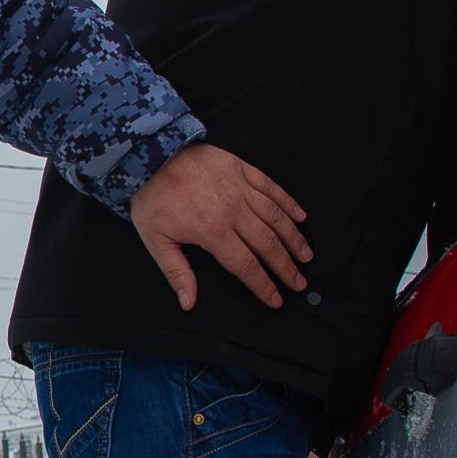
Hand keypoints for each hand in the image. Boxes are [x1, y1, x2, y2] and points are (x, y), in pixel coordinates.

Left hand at [129, 143, 310, 311]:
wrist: (150, 153)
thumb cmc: (152, 198)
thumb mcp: (155, 240)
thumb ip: (176, 273)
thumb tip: (188, 303)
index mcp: (212, 230)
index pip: (246, 266)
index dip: (263, 286)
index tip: (276, 300)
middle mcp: (232, 210)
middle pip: (268, 244)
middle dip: (286, 267)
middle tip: (299, 283)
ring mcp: (240, 187)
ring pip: (276, 217)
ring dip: (294, 239)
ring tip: (306, 256)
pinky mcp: (241, 168)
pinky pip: (271, 187)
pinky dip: (288, 202)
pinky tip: (301, 216)